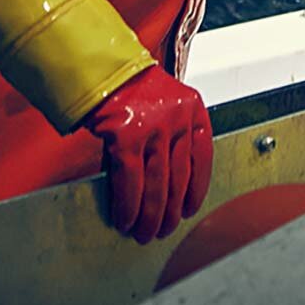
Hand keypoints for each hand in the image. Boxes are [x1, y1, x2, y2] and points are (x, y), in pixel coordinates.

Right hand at [84, 66, 213, 243]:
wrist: (101, 71)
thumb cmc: (132, 89)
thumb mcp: (166, 104)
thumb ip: (175, 134)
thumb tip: (172, 183)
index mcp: (193, 109)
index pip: (203, 157)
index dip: (197, 189)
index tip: (191, 209)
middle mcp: (178, 118)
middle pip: (179, 177)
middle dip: (171, 210)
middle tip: (164, 230)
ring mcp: (154, 127)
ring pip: (157, 184)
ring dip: (150, 215)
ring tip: (144, 233)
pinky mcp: (126, 136)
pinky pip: (130, 181)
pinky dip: (128, 205)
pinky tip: (125, 220)